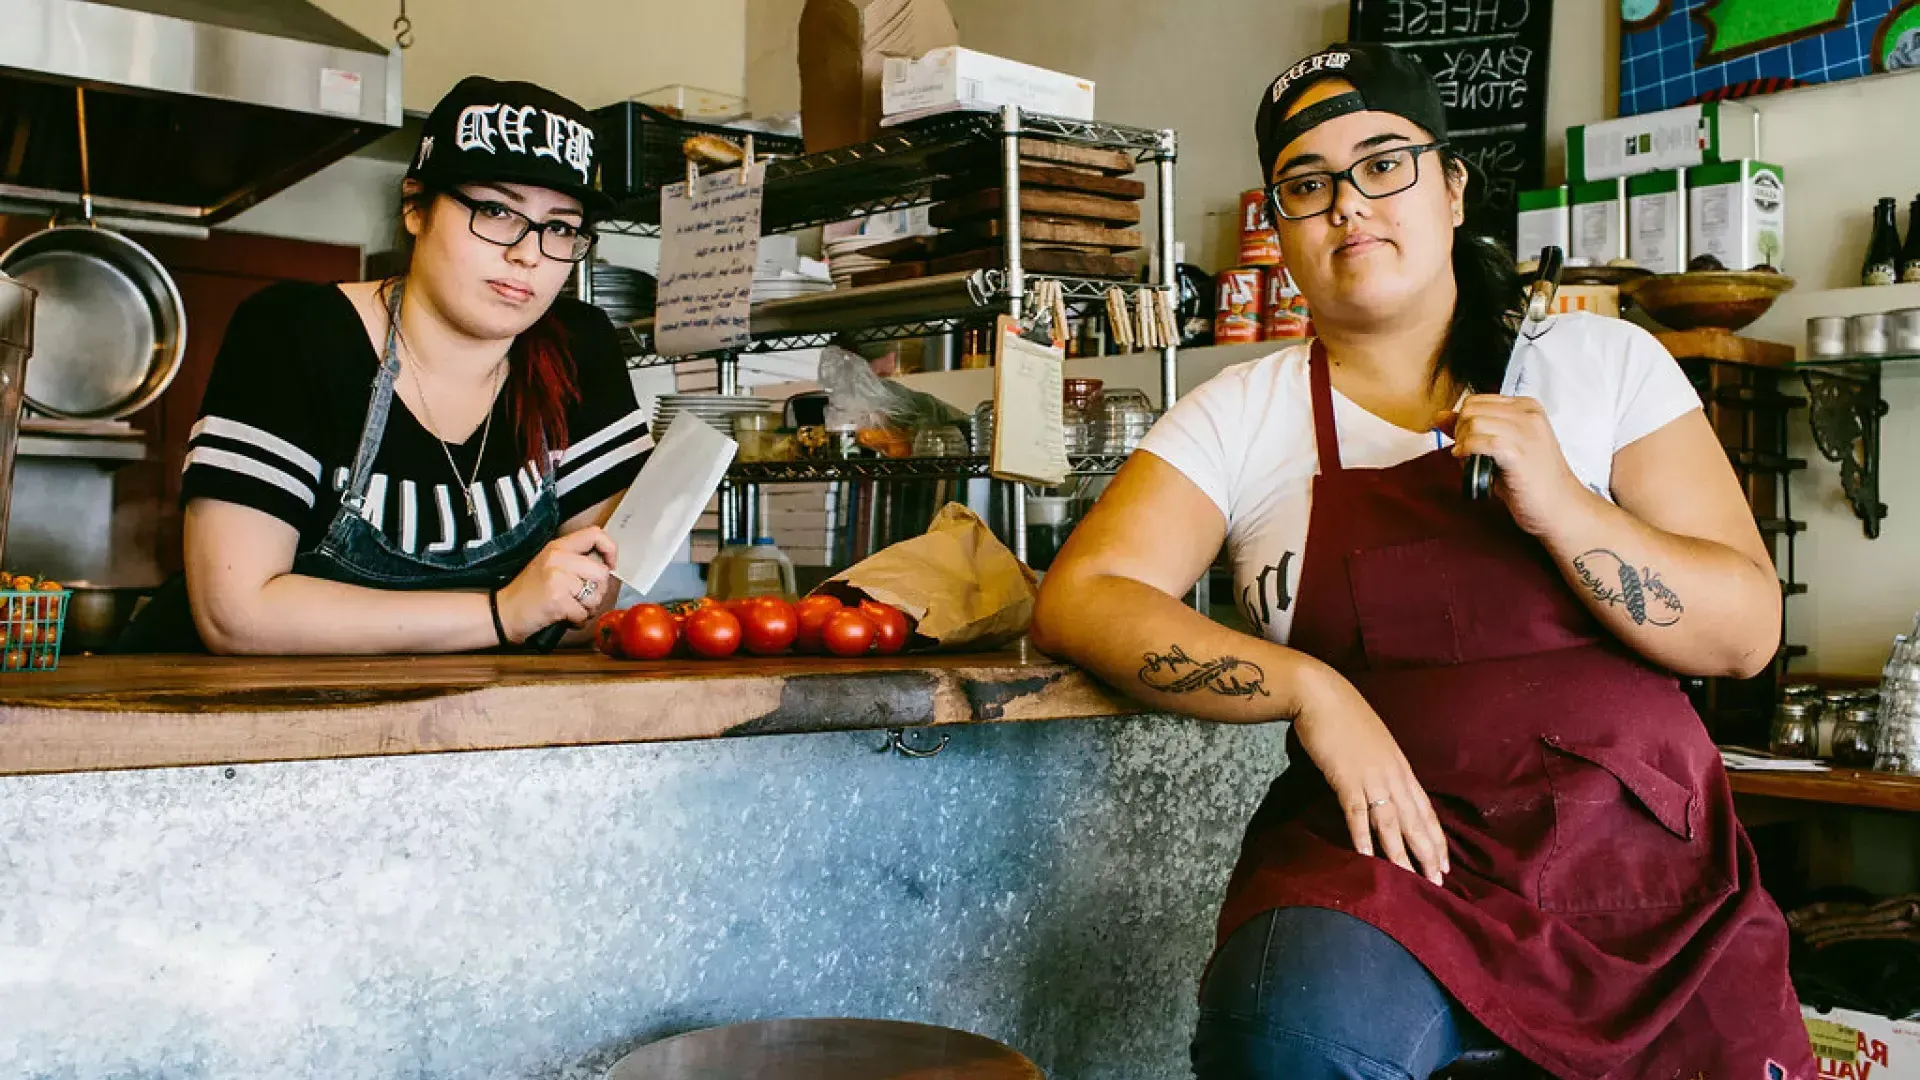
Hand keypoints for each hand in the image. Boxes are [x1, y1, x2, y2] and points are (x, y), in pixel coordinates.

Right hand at [496, 527, 618, 641]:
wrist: (503, 612)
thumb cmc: (527, 592)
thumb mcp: (548, 564)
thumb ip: (574, 560)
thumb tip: (605, 566)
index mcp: (558, 547)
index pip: (595, 534)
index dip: (610, 550)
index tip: (610, 565)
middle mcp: (558, 559)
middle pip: (602, 573)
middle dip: (598, 591)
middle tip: (583, 598)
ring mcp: (558, 579)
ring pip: (595, 596)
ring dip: (587, 608)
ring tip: (571, 608)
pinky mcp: (557, 600)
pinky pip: (583, 613)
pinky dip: (577, 621)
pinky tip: (565, 617)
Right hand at [1293, 664, 1448, 885]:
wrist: (1322, 695)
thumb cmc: (1345, 717)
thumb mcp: (1374, 743)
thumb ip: (1382, 767)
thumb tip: (1385, 788)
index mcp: (1401, 767)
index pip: (1425, 809)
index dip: (1436, 837)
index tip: (1446, 863)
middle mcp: (1393, 774)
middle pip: (1415, 820)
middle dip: (1428, 853)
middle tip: (1439, 882)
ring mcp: (1371, 777)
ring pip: (1391, 822)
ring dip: (1401, 853)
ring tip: (1411, 879)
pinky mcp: (1346, 778)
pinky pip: (1358, 812)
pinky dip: (1363, 836)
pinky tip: (1369, 857)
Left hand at [1440, 394, 1587, 536]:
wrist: (1560, 507)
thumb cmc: (1532, 480)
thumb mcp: (1501, 446)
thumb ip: (1472, 428)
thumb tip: (1439, 416)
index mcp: (1527, 407)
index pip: (1477, 399)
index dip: (1463, 421)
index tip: (1468, 442)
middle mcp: (1528, 414)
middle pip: (1471, 409)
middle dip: (1459, 431)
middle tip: (1467, 452)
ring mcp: (1525, 432)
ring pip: (1473, 422)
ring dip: (1463, 443)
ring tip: (1472, 460)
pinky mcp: (1518, 453)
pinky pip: (1480, 441)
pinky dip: (1467, 451)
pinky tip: (1469, 462)